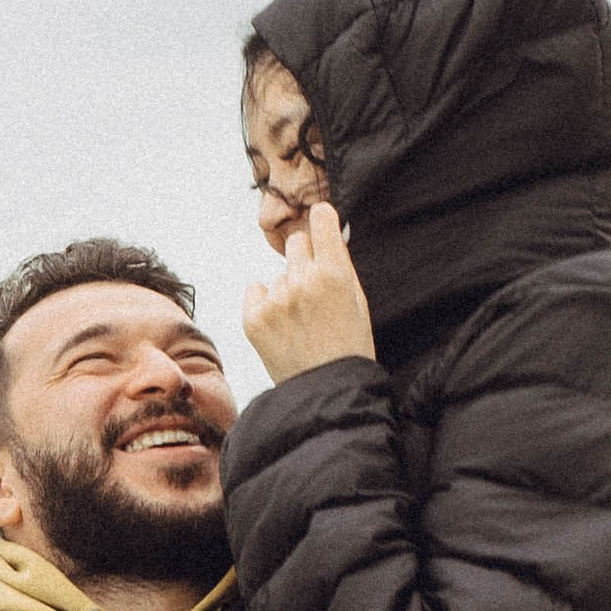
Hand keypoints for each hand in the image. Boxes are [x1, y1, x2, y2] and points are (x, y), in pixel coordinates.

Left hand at [242, 202, 376, 383]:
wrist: (326, 391)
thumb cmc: (349, 347)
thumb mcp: (358, 301)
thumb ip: (341, 263)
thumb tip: (328, 228)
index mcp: (334, 274)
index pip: (320, 218)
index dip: (322, 221)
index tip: (322, 225)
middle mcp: (301, 281)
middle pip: (296, 242)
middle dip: (305, 258)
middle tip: (314, 290)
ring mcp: (274, 300)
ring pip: (278, 274)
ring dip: (287, 289)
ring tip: (301, 322)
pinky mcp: (253, 318)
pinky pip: (255, 291)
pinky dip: (265, 304)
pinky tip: (282, 326)